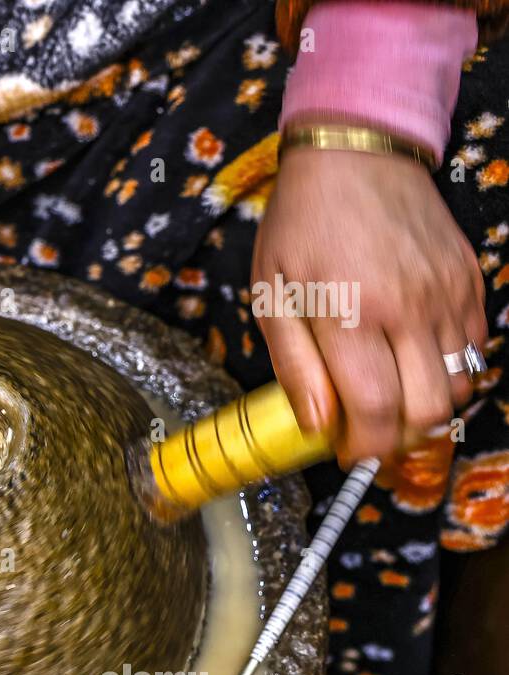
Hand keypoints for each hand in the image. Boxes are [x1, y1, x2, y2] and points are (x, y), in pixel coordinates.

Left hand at [252, 144, 486, 463]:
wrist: (357, 153)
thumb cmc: (301, 224)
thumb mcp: (271, 293)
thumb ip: (294, 364)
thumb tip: (318, 424)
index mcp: (352, 314)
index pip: (376, 411)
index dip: (364, 447)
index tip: (347, 451)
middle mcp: (409, 309)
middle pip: (428, 410)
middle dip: (398, 437)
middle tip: (368, 429)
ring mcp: (448, 295)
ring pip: (459, 385)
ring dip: (426, 406)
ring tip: (389, 396)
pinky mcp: (471, 280)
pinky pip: (475, 348)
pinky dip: (449, 369)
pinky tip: (411, 359)